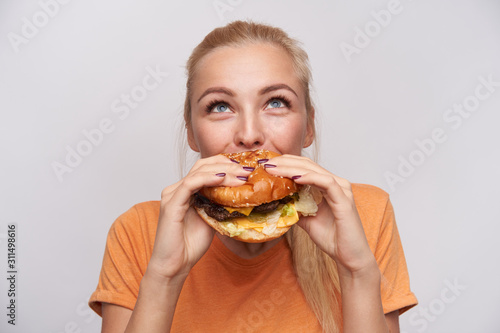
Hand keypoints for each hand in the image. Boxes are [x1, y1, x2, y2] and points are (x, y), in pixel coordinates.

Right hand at [146, 155, 251, 281]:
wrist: (174, 266)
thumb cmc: (190, 245)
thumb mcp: (212, 219)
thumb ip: (219, 205)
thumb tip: (240, 196)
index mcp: (186, 191)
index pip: (206, 168)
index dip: (226, 164)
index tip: (246, 169)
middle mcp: (177, 189)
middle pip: (203, 165)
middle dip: (228, 164)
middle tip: (247, 170)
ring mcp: (172, 194)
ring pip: (199, 172)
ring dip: (223, 171)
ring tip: (241, 175)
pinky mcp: (171, 203)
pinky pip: (190, 184)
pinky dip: (208, 178)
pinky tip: (223, 178)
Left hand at [265, 155, 375, 274]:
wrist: (349, 258)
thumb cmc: (332, 239)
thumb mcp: (307, 220)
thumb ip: (296, 208)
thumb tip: (277, 202)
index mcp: (328, 186)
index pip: (305, 167)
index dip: (285, 163)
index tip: (266, 165)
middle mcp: (336, 184)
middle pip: (308, 165)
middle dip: (284, 162)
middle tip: (265, 162)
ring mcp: (342, 190)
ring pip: (314, 171)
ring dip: (292, 168)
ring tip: (274, 168)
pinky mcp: (344, 200)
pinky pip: (326, 183)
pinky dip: (309, 178)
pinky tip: (294, 177)